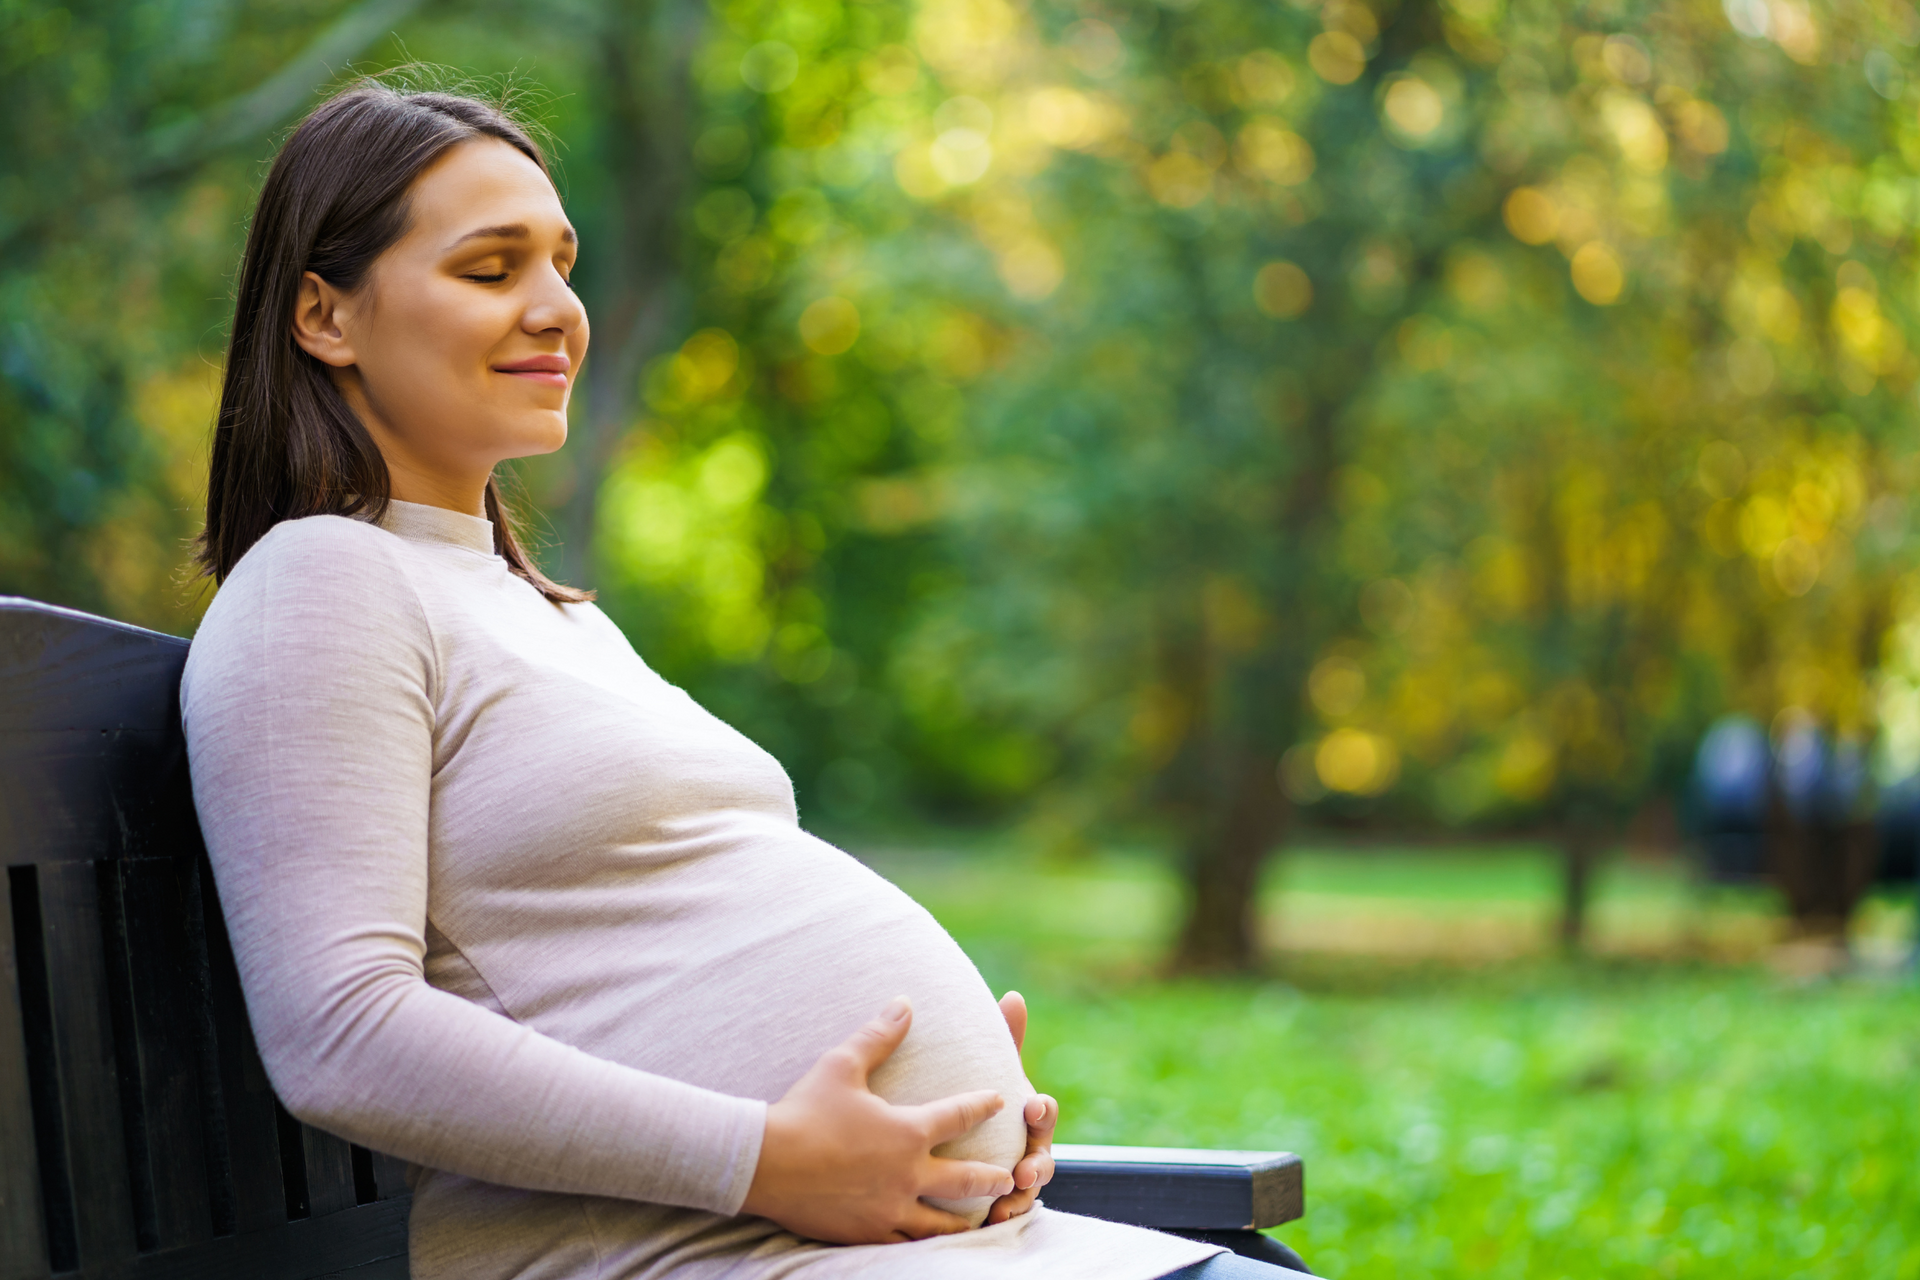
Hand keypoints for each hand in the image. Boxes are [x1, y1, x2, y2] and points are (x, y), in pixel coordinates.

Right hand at [742, 997, 1015, 1243]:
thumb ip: (878, 1035)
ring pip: (940, 1222)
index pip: (960, 1115)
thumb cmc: (805, 1110)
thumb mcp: (842, 1064)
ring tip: (979, 1221)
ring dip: (964, 1220)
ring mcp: (890, 1208)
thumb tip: (904, 1003)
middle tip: (1011, 1178)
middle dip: (992, 1177)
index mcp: (908, 1131)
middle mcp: (908, 1174)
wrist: (766, 1163)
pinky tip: (928, 1243)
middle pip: (966, 1179)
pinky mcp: (867, 1232)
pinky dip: (923, 1243)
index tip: (999, 1101)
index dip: (983, 1105)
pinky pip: (905, 1243)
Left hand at [986, 990, 1056, 1225]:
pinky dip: (1004, 1214)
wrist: (959, 1136)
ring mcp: (1019, 1174)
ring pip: (1028, 1190)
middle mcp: (1030, 1146)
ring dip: (1021, 1196)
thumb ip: (1005, 1038)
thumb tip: (1013, 995)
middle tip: (1024, 1168)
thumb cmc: (985, 1098)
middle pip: (1043, 1158)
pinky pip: (1009, 1210)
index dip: (1042, 1110)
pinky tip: (989, 1218)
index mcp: (1028, 1115)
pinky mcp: (1003, 1197)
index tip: (1031, 1106)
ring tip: (1006, 1202)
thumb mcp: (992, 1069)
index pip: (1044, 1112)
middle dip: (1037, 1163)